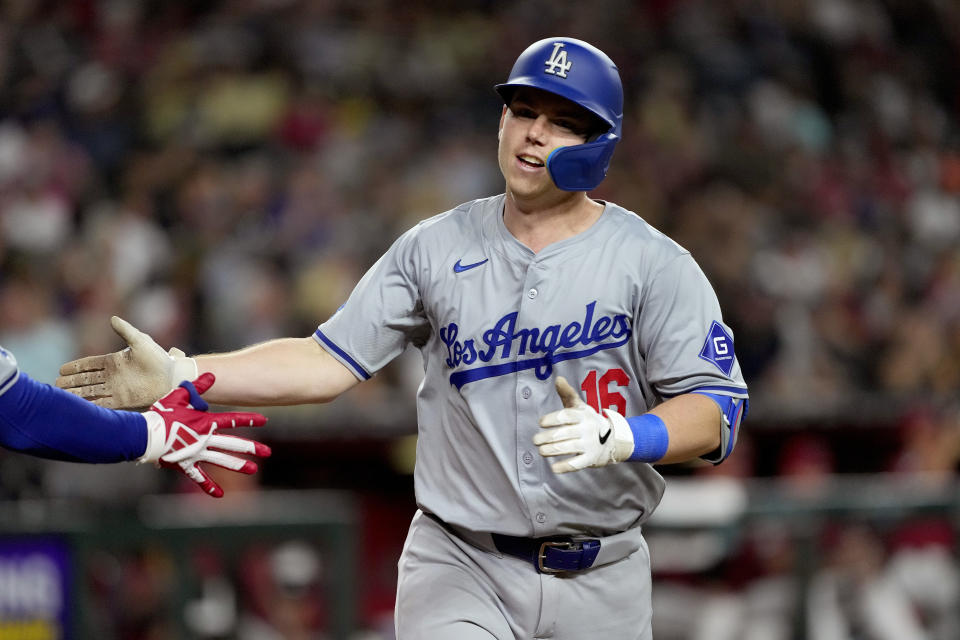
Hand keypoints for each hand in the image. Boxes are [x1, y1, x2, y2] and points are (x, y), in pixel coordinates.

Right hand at [56, 316, 197, 409]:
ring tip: (62, 396)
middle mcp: (113, 376)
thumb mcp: (141, 341)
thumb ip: (126, 331)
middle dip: (71, 382)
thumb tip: (112, 318)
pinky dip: (92, 405)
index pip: (89, 365)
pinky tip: (80, 408)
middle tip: (55, 384)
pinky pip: (103, 403)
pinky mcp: (123, 400)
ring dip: (77, 394)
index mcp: (114, 362)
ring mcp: (117, 389)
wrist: (172, 377)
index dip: (75, 367)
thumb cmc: (159, 358)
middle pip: (86, 379)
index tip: (61, 369)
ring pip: (91, 392)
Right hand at [141, 373, 269, 497]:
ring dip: (238, 465)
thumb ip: (197, 387)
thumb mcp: (179, 396)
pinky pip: (200, 477)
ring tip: (254, 469)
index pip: (232, 420)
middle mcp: (205, 440)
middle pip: (232, 444)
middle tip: (268, 452)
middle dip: (251, 448)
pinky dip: (209, 486)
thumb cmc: (161, 414)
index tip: (264, 420)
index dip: (249, 419)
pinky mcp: (186, 465)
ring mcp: (197, 454)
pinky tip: (220, 495)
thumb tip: (212, 375)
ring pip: (221, 460)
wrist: (144, 436)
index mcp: (206, 423)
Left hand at [534, 376, 633, 473]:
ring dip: (552, 450)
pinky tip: (554, 468)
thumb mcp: (580, 406)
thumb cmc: (588, 420)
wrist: (614, 439)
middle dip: (548, 438)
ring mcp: (590, 445)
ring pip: (569, 448)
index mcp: (583, 415)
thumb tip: (558, 378)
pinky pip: (577, 464)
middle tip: (535, 440)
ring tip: (541, 451)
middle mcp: (587, 429)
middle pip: (565, 433)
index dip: (552, 419)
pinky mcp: (591, 459)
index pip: (567, 416)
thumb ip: (567, 393)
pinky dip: (565, 466)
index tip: (541, 423)